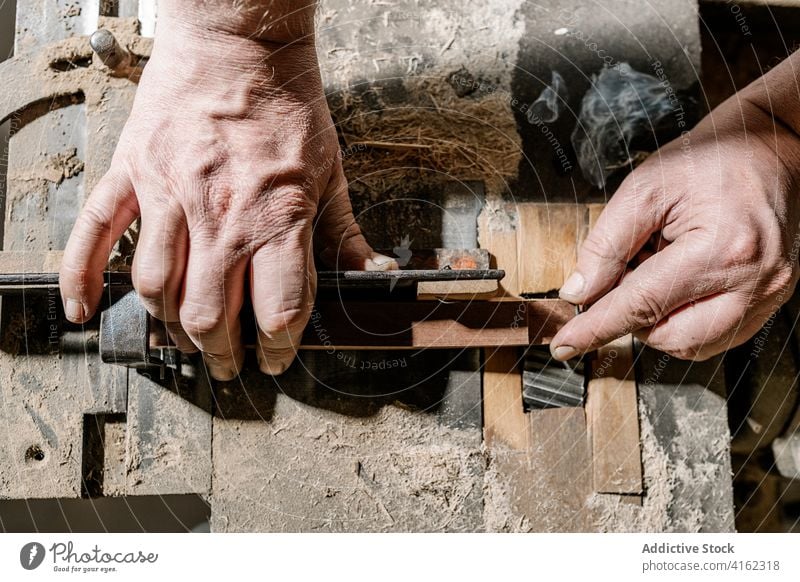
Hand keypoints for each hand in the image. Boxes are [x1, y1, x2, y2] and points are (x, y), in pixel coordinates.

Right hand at [59, 17, 393, 378]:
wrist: (239, 41)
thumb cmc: (288, 105)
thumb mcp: (332, 170)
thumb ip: (346, 233)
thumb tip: (377, 273)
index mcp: (278, 217)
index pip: (276, 312)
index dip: (278, 349)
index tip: (276, 357)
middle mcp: (221, 215)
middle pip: (210, 316)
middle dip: (222, 353)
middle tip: (229, 363)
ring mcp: (169, 194)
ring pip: (156, 288)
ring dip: (171, 326)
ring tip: (187, 338)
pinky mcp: (133, 173)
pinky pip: (94, 233)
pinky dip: (81, 278)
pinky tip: (84, 310)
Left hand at [551, 88, 799, 360]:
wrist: (771, 146)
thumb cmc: (710, 159)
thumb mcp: (645, 188)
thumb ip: (606, 245)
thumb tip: (579, 293)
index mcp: (721, 249)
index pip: (643, 305)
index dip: (597, 328)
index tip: (565, 345)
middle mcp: (754, 281)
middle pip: (670, 336)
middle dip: (634, 317)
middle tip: (626, 273)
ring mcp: (769, 293)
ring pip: (693, 344)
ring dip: (659, 321)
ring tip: (658, 269)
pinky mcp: (773, 298)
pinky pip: (717, 334)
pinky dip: (685, 318)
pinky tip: (679, 282)